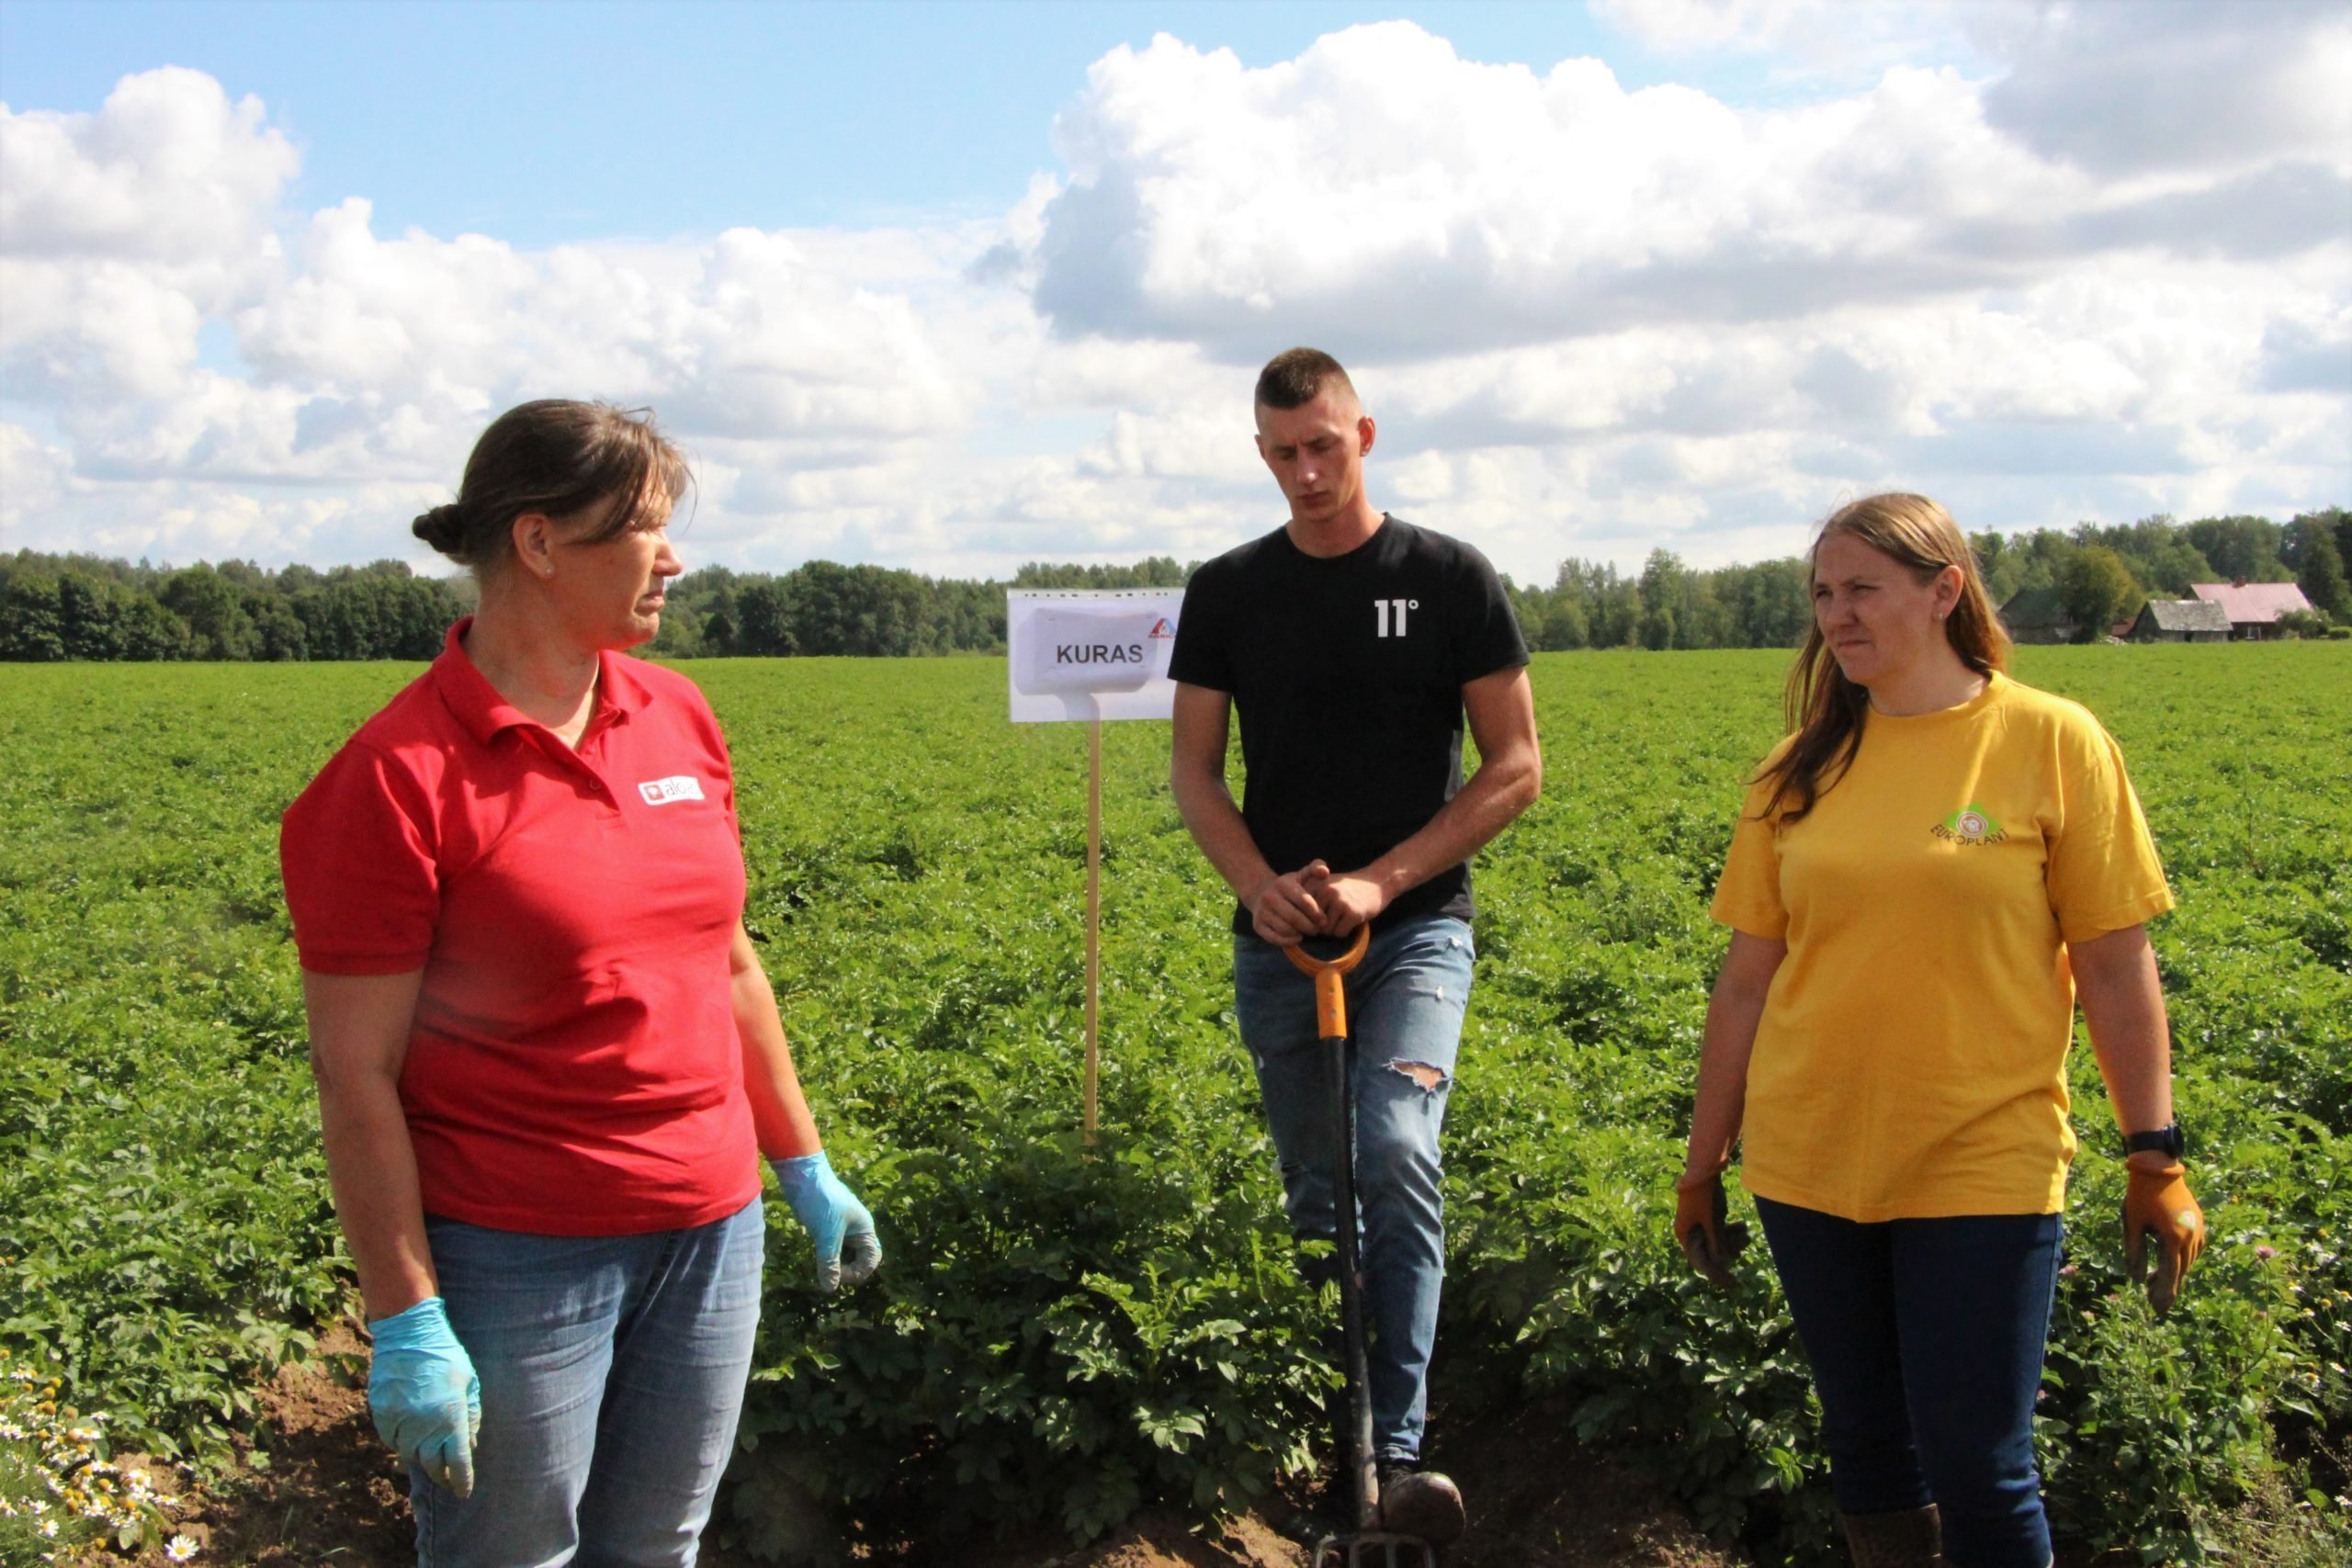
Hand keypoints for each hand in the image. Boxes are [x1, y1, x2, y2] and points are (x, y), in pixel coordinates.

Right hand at [367, 1296, 480, 1496]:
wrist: (409, 1334)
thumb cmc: (446, 1356)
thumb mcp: (469, 1382)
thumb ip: (471, 1414)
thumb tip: (471, 1443)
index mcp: (452, 1418)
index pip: (459, 1463)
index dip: (462, 1481)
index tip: (463, 1492)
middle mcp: (426, 1426)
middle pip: (432, 1466)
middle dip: (441, 1475)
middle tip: (446, 1476)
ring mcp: (402, 1422)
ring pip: (409, 1455)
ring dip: (420, 1458)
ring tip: (428, 1453)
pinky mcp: (382, 1415)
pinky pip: (391, 1440)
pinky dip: (401, 1443)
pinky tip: (409, 1435)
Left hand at [771, 1151, 881, 1293]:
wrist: (803, 1176)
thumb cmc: (821, 1202)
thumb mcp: (826, 1235)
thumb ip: (829, 1263)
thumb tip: (830, 1289)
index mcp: (865, 1229)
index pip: (871, 1260)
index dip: (857, 1273)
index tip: (837, 1274)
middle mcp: (857, 1229)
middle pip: (860, 1258)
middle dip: (848, 1270)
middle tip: (830, 1273)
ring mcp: (842, 1227)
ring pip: (845, 1254)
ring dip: (835, 1263)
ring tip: (821, 1266)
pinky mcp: (827, 1226)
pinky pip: (832, 1246)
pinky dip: (826, 1255)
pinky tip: (815, 1256)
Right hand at [1247, 861, 1328, 944]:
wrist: (1260, 892)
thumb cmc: (1289, 886)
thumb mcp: (1301, 874)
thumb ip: (1316, 869)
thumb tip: (1325, 872)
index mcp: (1283, 884)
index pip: (1305, 902)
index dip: (1317, 914)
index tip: (1324, 920)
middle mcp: (1270, 897)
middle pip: (1295, 918)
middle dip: (1310, 927)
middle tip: (1317, 929)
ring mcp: (1262, 912)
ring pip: (1286, 930)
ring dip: (1300, 934)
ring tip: (1307, 932)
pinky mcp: (1258, 925)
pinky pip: (1275, 938)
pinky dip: (1289, 941)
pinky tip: (1297, 937)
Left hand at [1308, 868, 1388, 935]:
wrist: (1377, 883)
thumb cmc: (1346, 888)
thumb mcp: (1324, 884)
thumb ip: (1308, 899)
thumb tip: (1296, 926)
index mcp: (1316, 883)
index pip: (1301, 912)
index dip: (1308, 918)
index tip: (1318, 914)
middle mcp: (1326, 890)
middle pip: (1312, 923)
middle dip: (1321, 925)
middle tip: (1334, 916)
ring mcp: (1340, 901)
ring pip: (1326, 930)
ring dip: (1333, 929)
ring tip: (1342, 917)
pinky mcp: (1353, 913)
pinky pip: (1339, 933)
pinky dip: (1344, 931)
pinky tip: (1351, 920)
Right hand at [1673, 1170, 1750, 1288]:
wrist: (1703, 1169)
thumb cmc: (1703, 1195)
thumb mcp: (1711, 1221)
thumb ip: (1716, 1243)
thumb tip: (1721, 1263)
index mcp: (1684, 1235)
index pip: (1700, 1262)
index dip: (1716, 1274)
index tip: (1732, 1283)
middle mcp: (1690, 1232)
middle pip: (1711, 1252)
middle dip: (1729, 1250)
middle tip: (1745, 1243)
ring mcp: (1699, 1224)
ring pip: (1717, 1242)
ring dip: (1733, 1240)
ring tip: (1747, 1234)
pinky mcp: (1708, 1217)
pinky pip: (1720, 1231)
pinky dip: (1731, 1232)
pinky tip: (1743, 1227)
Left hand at [2123, 1156, 2203, 1312]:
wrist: (2158, 1167)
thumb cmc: (2140, 1194)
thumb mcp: (2133, 1223)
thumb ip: (2135, 1252)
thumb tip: (2136, 1279)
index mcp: (2174, 1237)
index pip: (2170, 1273)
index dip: (2164, 1292)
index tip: (2157, 1307)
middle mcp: (2192, 1236)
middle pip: (2181, 1269)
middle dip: (2167, 1285)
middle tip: (2153, 1299)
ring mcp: (2199, 1228)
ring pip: (2189, 1260)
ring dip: (2175, 1272)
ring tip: (2156, 1282)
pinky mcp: (2199, 1222)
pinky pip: (2194, 1248)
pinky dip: (2183, 1258)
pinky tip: (2170, 1261)